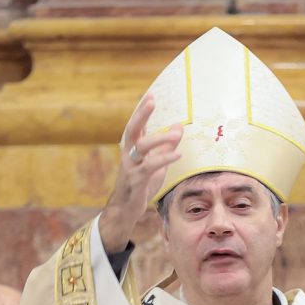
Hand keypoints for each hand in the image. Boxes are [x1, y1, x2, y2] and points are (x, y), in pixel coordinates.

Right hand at [99, 94, 182, 252]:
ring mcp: (130, 167)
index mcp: (132, 149)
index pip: (136, 125)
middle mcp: (128, 155)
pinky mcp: (136, 180)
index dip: (142, 111)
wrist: (125, 209)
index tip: (151, 95)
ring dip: (160, 139)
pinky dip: (165, 159)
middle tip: (151, 101)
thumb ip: (167, 147)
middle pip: (133, 129)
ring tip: (177, 134)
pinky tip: (178, 155)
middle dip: (141, 114)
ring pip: (142, 147)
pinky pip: (150, 166)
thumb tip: (178, 127)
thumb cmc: (141, 185)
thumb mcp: (156, 164)